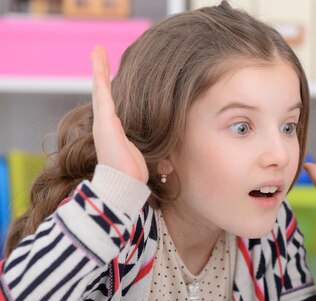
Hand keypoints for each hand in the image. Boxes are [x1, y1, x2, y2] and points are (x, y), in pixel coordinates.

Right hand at [91, 45, 148, 183]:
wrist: (121, 186)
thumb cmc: (133, 177)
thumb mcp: (147, 161)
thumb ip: (154, 157)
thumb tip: (169, 164)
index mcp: (114, 132)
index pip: (113, 106)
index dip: (112, 91)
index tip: (111, 77)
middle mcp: (105, 124)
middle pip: (102, 92)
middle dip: (101, 73)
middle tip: (98, 52)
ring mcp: (103, 122)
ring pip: (99, 89)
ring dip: (98, 68)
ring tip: (97, 49)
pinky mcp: (105, 120)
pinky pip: (102, 92)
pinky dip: (99, 74)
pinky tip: (98, 57)